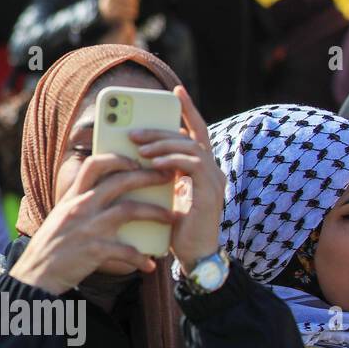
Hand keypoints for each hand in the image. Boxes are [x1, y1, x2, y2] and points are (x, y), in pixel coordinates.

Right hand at [8, 154, 176, 294]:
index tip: (136, 162)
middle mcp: (80, 208)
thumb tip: (110, 197)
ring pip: (129, 210)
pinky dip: (140, 258)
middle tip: (167, 177)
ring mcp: (88, 228)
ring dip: (155, 212)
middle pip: (119, 181)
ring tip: (171, 218)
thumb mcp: (61, 217)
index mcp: (72, 198)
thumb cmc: (50, 246)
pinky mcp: (94, 251)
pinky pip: (126, 251)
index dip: (117, 159)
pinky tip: (149, 265)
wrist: (35, 274)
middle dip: (147, 177)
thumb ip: (81, 204)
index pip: (94, 165)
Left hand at [130, 85, 225, 265]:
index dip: (188, 110)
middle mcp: (212, 170)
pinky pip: (193, 166)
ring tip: (139, 147)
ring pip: (191, 147)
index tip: (176, 90)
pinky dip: (171, 161)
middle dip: (161, 130)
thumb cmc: (175, 226)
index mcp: (202, 168)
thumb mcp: (163, 193)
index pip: (197, 132)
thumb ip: (158, 172)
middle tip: (134, 131)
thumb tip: (136, 153)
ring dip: (163, 144)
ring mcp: (214, 180)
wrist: (193, 256)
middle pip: (190, 136)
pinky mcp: (210, 193)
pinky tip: (152, 163)